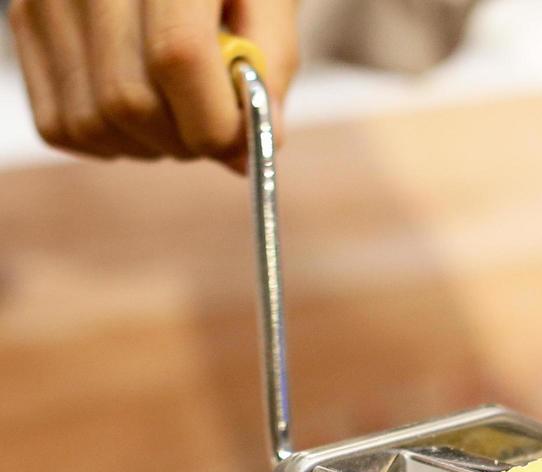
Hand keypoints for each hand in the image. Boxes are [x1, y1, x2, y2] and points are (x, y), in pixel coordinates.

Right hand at [8, 0, 298, 166]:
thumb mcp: (273, 1)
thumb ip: (272, 66)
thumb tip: (246, 146)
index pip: (178, 55)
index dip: (214, 120)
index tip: (242, 142)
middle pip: (129, 100)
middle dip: (185, 139)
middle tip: (215, 128)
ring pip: (92, 123)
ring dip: (149, 144)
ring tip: (181, 112)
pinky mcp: (27, 20)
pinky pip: (60, 124)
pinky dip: (111, 140)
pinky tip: (146, 110)